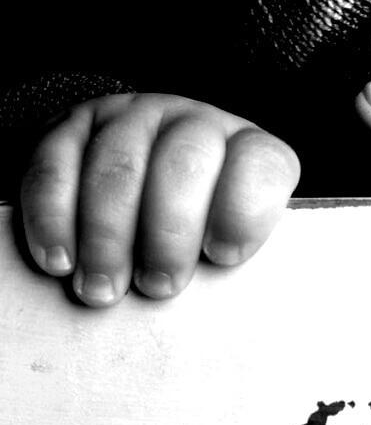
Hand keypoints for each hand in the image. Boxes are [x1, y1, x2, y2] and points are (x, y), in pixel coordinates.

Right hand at [20, 93, 299, 306]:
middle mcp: (194, 124)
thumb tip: (223, 305)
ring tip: (103, 287)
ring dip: (108, 238)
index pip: (262, 166)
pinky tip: (60, 259)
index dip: (243, 214)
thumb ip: (227, 255)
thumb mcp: (220, 235)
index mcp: (245, 149)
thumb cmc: (186, 225)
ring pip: (119, 169)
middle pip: (186, 165)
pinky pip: (55, 169)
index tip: (222, 257)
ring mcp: (134, 119)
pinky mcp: (72, 128)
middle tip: (157, 285)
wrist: (129, 176)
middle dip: (169, 234)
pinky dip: (54, 220)